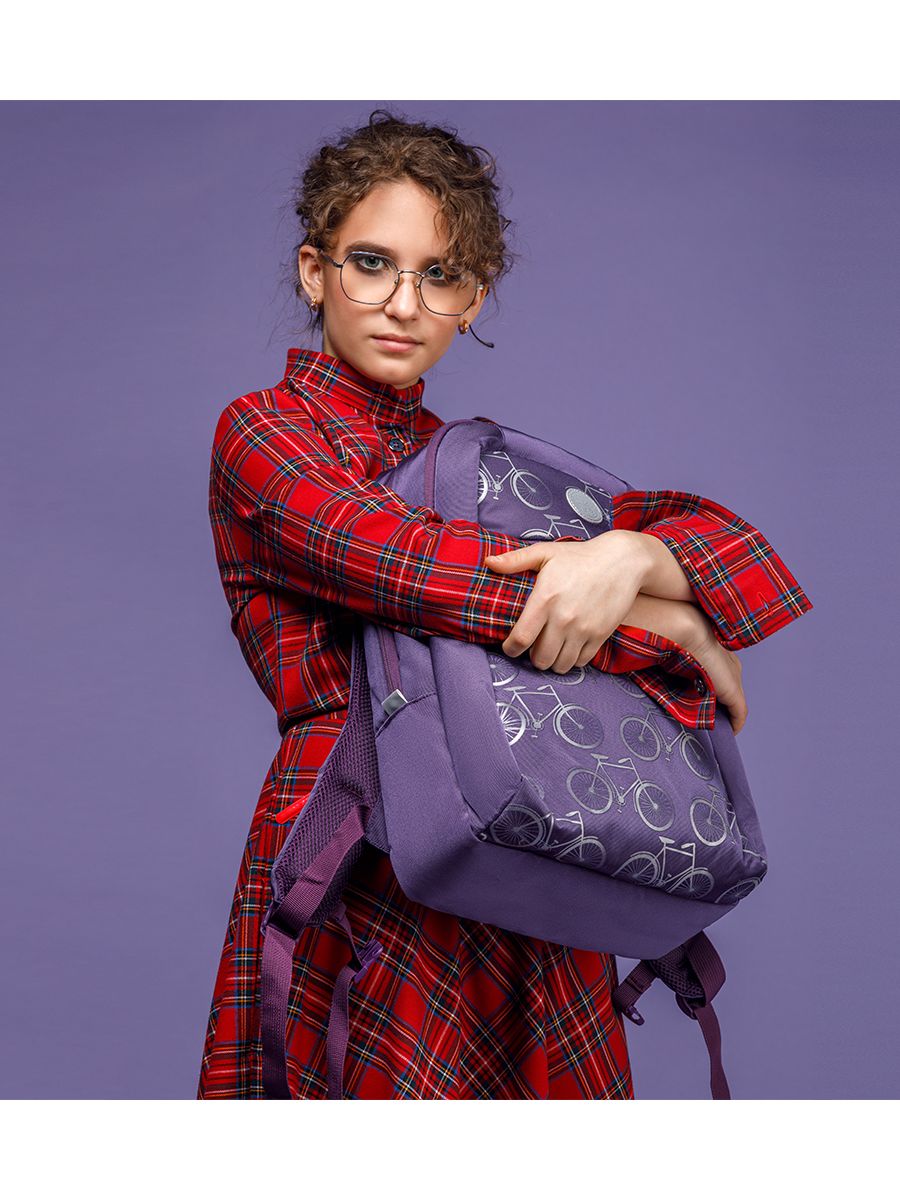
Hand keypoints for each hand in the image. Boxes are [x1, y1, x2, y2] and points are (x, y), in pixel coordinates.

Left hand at [483, 530, 644, 673]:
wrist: (622, 560)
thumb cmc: (580, 556)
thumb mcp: (545, 552)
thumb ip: (515, 560)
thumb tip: (489, 562)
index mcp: (545, 599)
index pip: (521, 639)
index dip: (511, 649)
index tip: (510, 647)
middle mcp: (563, 618)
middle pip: (540, 658)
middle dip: (532, 657)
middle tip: (533, 647)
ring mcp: (584, 629)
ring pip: (560, 665)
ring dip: (552, 661)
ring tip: (550, 649)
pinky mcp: (600, 635)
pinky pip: (581, 661)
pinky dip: (572, 660)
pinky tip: (569, 647)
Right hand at [680, 608, 748, 734]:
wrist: (682, 627)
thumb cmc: (670, 633)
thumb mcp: (670, 647)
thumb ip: (669, 658)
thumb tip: (653, 665)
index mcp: (716, 649)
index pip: (717, 672)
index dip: (708, 686)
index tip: (694, 698)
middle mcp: (729, 663)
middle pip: (726, 687)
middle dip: (716, 701)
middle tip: (700, 715)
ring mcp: (733, 676)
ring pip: (732, 700)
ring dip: (723, 712)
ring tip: (710, 725)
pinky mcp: (734, 691)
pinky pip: (739, 713)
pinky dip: (735, 724)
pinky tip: (728, 732)